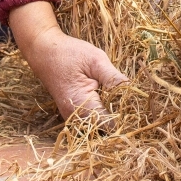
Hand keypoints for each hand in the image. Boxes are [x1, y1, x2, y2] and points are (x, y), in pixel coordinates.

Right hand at [10, 1, 126, 119]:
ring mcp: (74, 117)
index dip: (125, 117)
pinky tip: (110, 97)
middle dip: (120, 117)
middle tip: (132, 100)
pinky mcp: (75, 113)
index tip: (136, 105)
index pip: (110, 125)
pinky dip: (104, 111)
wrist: (44, 51)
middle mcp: (75, 117)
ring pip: (100, 126)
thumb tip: (132, 92)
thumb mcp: (95, 59)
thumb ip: (113, 77)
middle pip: (105, 129)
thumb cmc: (69, 53)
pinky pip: (93, 119)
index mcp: (81, 105)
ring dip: (112, 114)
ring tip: (121, 97)